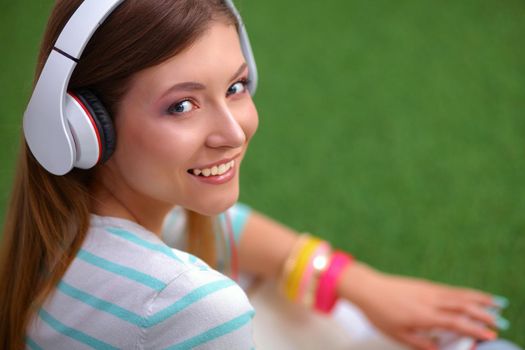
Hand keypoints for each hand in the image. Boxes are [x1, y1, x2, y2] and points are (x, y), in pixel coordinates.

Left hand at [338, 263, 497, 349]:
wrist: (367, 288)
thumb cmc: (379, 312)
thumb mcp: (398, 334)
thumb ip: (420, 344)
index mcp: (424, 315)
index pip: (455, 323)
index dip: (474, 329)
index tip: (489, 335)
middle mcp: (429, 300)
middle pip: (462, 305)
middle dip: (483, 313)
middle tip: (498, 322)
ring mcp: (428, 289)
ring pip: (458, 294)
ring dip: (478, 299)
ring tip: (494, 303)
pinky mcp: (425, 284)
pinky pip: (450, 289)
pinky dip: (465, 292)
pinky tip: (471, 296)